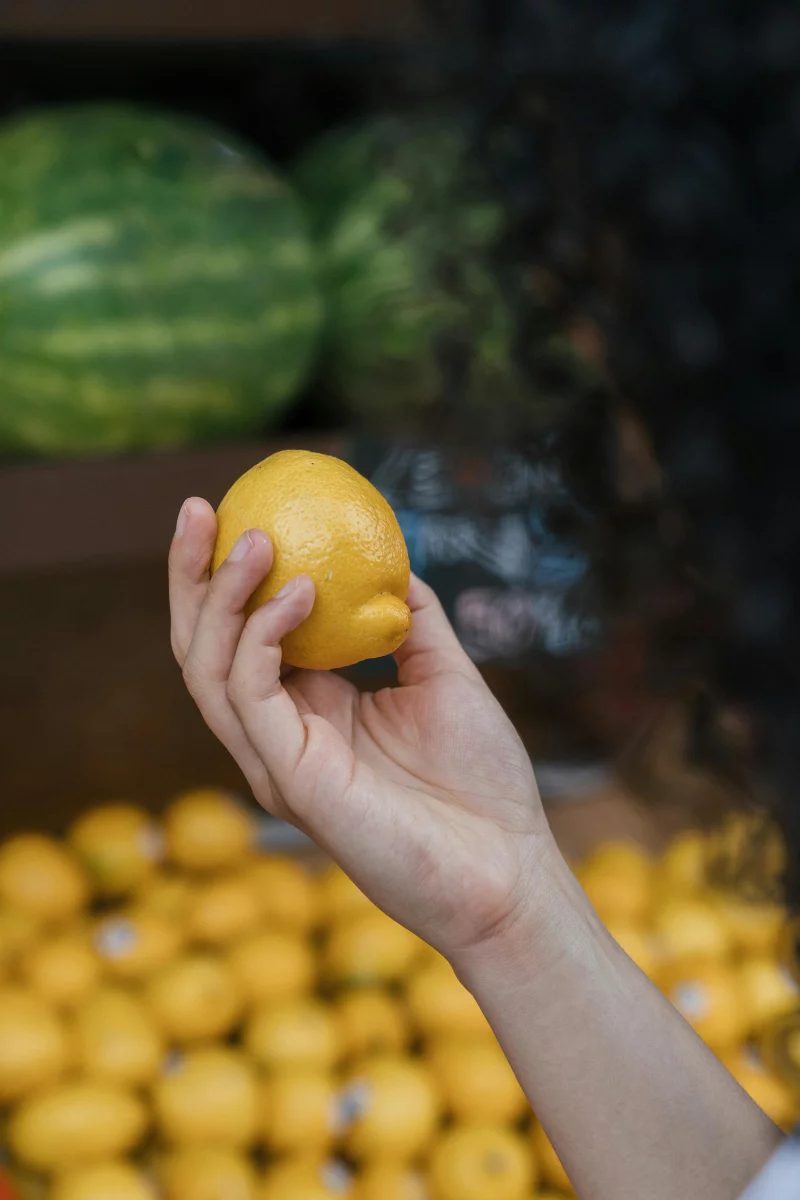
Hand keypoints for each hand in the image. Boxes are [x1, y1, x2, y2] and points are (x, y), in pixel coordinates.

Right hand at [169, 498, 556, 960]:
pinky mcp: (291, 779)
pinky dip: (261, 638)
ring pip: (209, 669)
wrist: (510, 868)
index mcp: (308, 712)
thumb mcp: (447, 678)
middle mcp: (280, 734)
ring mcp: (278, 760)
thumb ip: (412, 622)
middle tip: (200, 509)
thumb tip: (391, 559)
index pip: (242, 636)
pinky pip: (252, 696)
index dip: (226, 577)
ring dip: (221, 598)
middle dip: (191, 576)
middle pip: (204, 647)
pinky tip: (300, 594)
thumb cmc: (483, 784)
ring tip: (253, 539)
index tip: (238, 509)